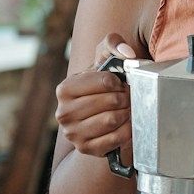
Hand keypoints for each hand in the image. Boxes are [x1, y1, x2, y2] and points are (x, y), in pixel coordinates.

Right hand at [55, 33, 138, 161]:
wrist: (97, 117)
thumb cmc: (102, 86)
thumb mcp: (103, 60)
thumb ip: (112, 44)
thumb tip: (126, 53)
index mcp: (64, 89)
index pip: (102, 81)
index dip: (119, 81)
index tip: (121, 84)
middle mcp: (64, 112)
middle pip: (110, 102)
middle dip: (125, 98)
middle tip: (129, 97)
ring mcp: (73, 133)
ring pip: (113, 120)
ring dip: (128, 114)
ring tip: (128, 109)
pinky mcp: (86, 149)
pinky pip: (115, 139)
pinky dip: (127, 131)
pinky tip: (127, 125)